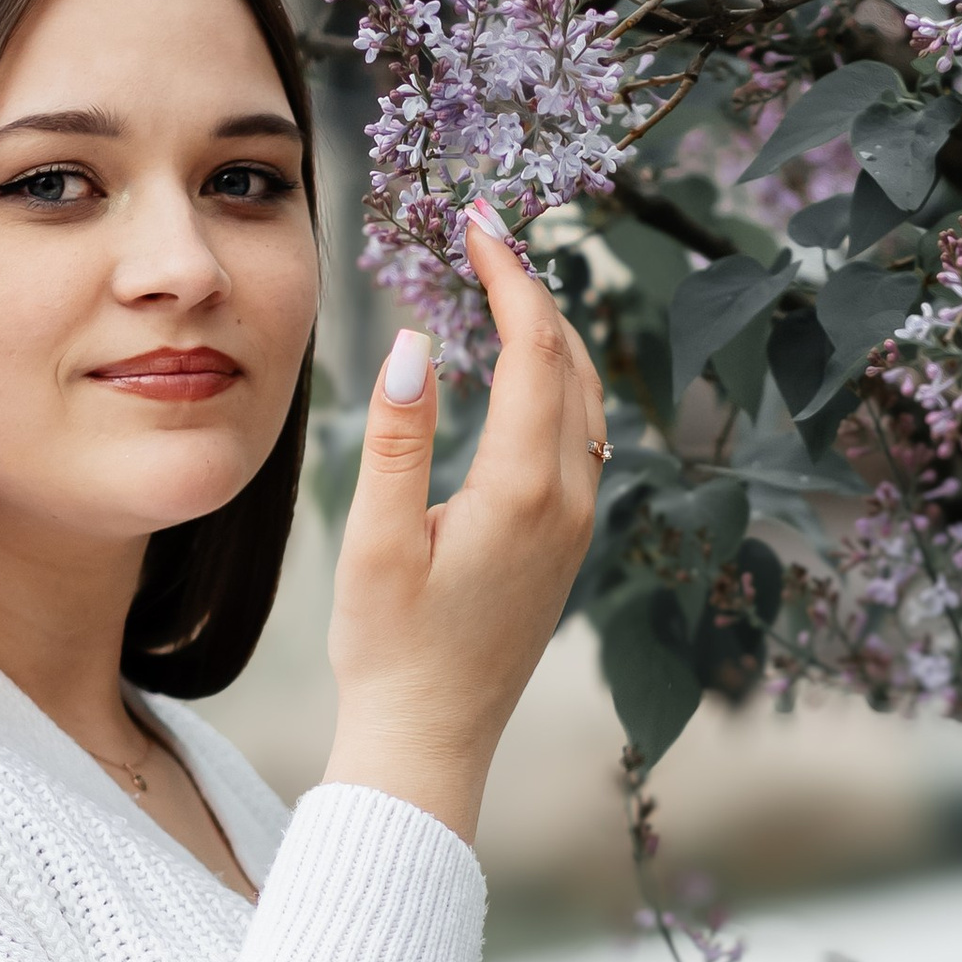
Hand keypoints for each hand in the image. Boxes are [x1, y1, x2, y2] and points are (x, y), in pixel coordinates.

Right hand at [323, 209, 608, 843]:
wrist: (430, 742)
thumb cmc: (390, 651)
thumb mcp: (374, 540)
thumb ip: (397, 436)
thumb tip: (416, 337)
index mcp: (523, 489)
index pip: (532, 348)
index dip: (509, 274)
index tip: (479, 220)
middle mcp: (569, 500)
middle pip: (572, 362)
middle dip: (533, 289)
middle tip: (487, 234)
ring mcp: (577, 525)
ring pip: (587, 400)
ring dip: (553, 335)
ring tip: (504, 285)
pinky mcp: (568, 545)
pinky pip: (582, 439)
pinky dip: (557, 384)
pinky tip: (522, 372)